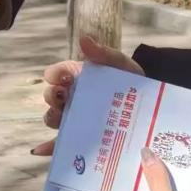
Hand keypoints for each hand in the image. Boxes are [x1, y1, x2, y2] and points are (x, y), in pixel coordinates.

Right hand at [31, 35, 143, 155]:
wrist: (149, 103)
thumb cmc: (131, 80)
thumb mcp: (119, 64)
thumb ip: (103, 53)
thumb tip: (83, 40)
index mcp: (77, 77)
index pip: (56, 73)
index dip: (55, 74)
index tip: (61, 77)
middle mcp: (71, 97)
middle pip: (50, 97)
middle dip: (52, 96)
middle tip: (63, 96)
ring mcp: (74, 118)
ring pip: (53, 118)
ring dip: (53, 117)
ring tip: (62, 118)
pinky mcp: (79, 138)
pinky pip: (60, 144)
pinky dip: (48, 148)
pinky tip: (41, 150)